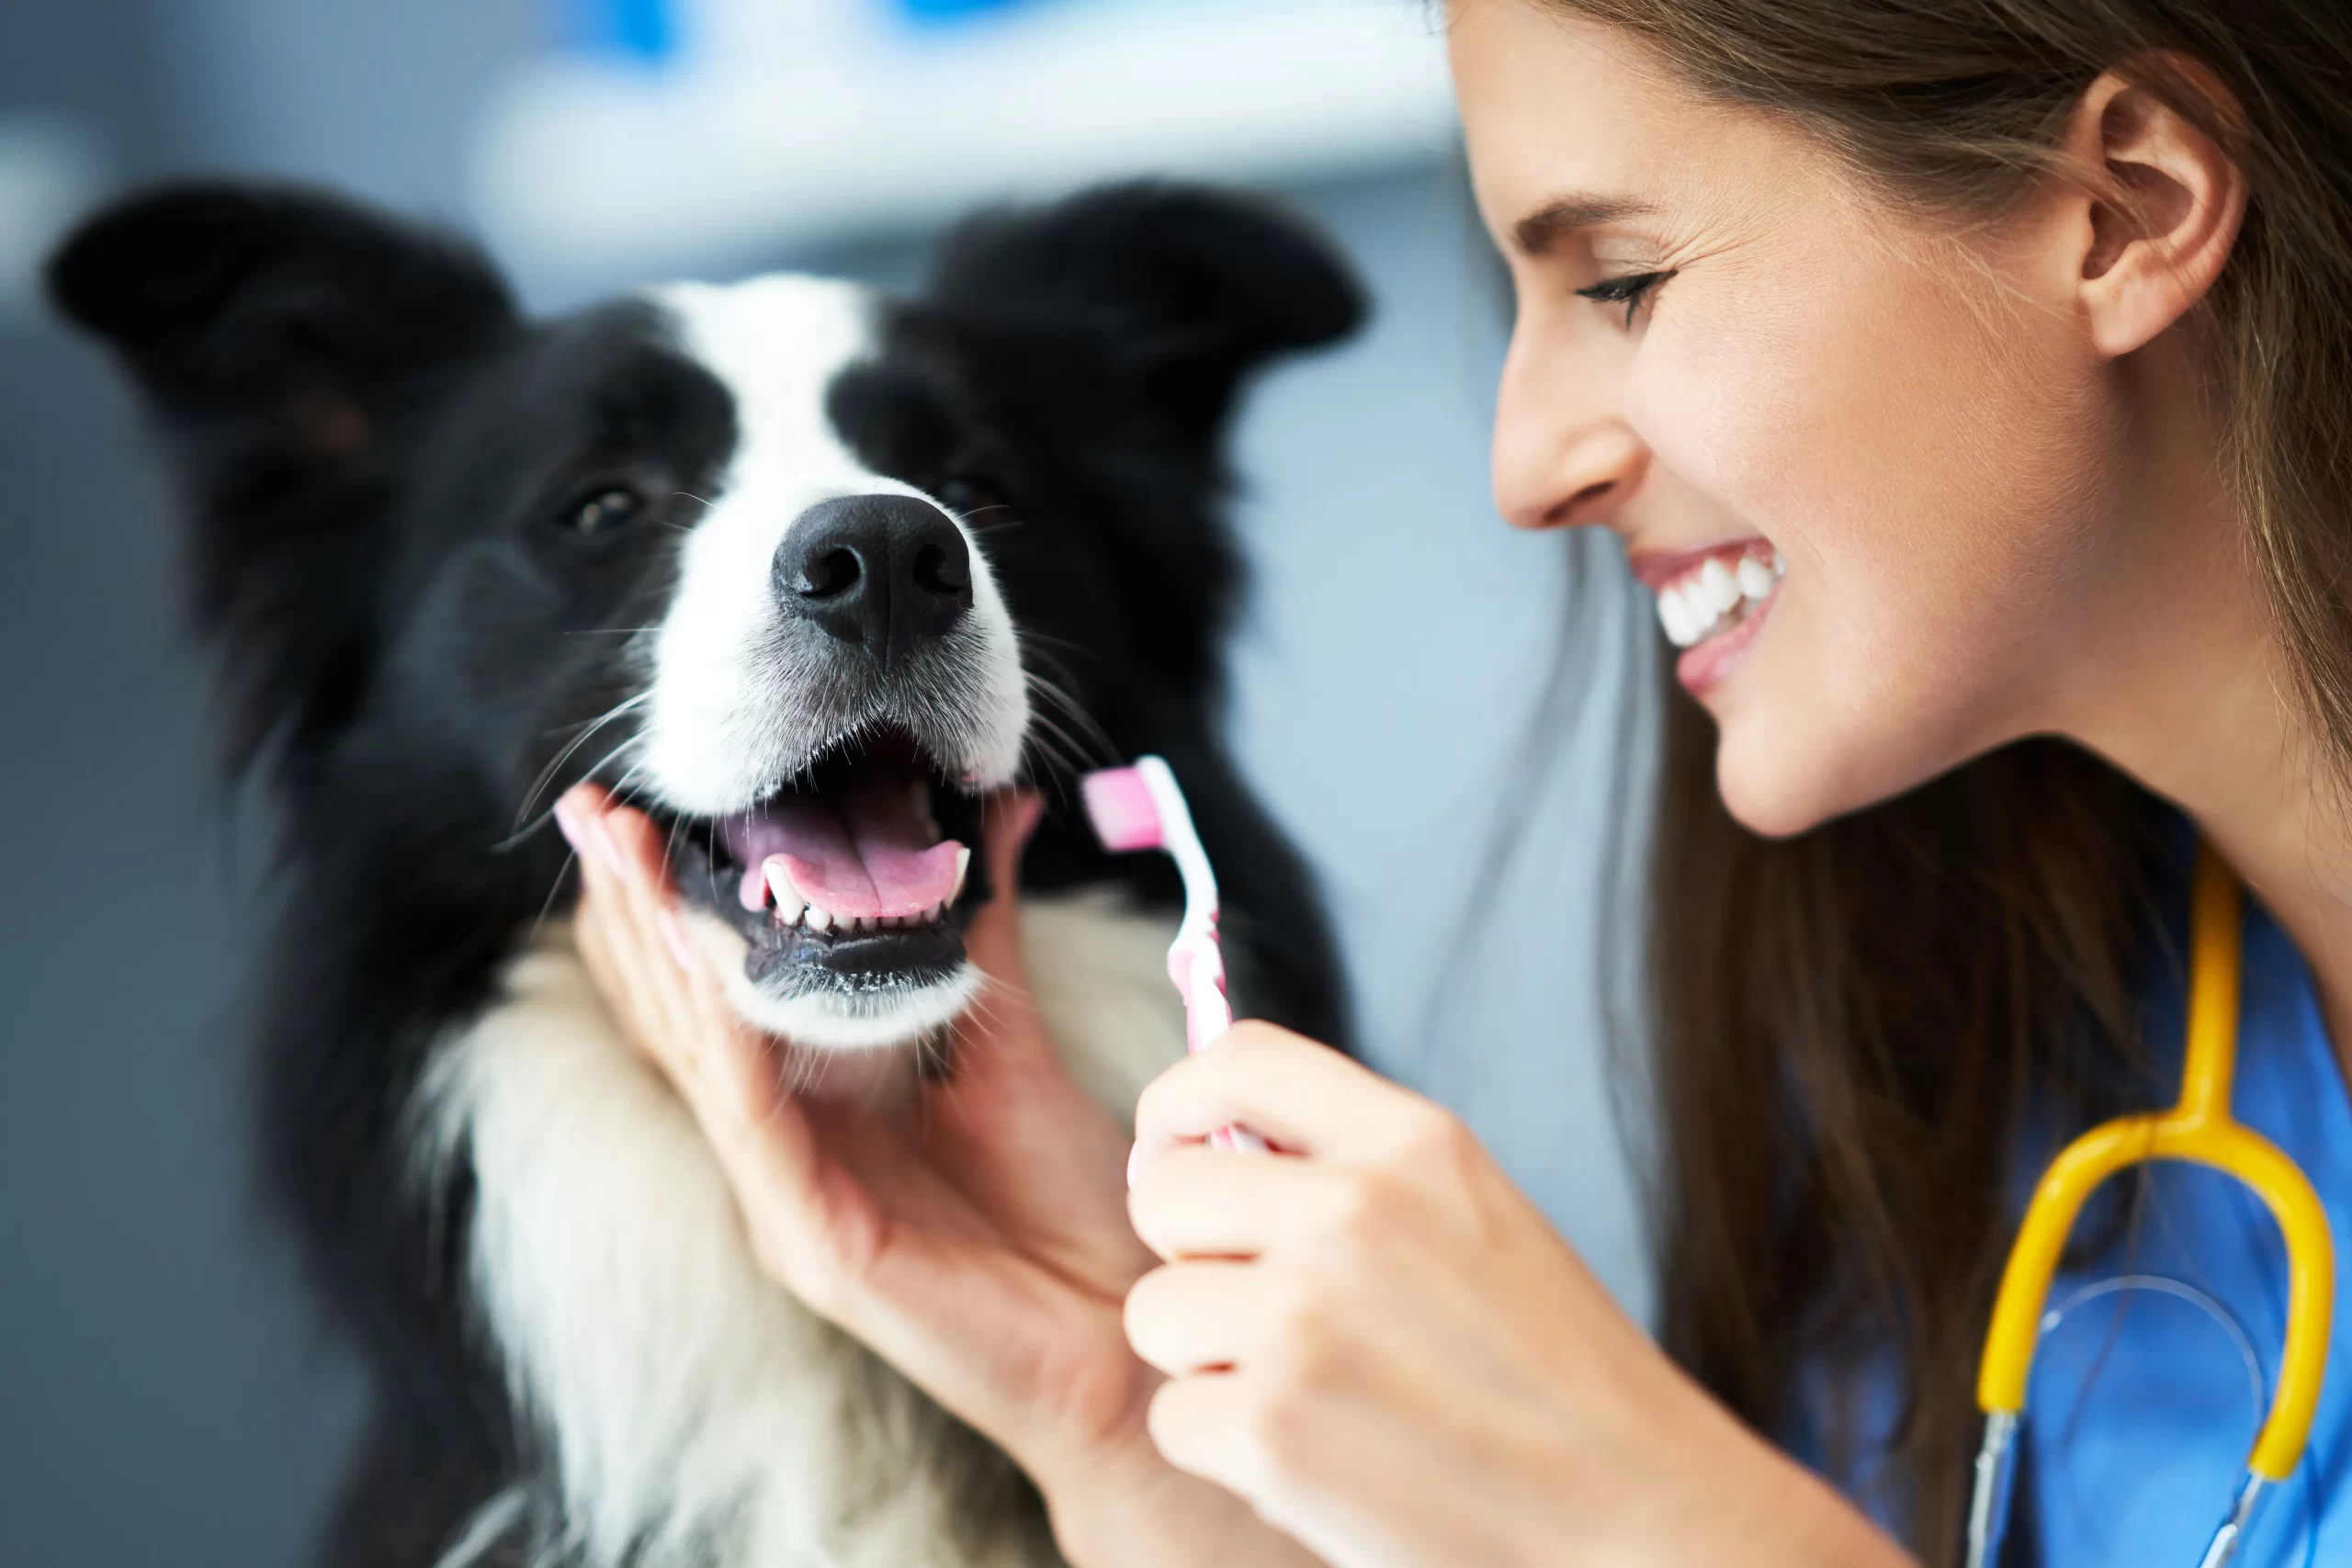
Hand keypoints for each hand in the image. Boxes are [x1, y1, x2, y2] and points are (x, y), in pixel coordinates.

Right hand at [552, 783, 1316, 1567]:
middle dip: (632, 909)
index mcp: (822, 1102)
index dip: (672, 903)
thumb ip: (986, 928)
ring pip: (699, 1061)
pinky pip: (756, 1122)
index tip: (638, 805)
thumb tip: (998, 810)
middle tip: (590, 809)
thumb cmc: (1076, 1199)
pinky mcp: (816, 1245)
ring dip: (656, 954)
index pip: (717, 993)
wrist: (1127, 1328)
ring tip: (622, 859)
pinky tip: (707, 966)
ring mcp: (789, 1201)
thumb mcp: (1014, 1038)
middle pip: (682, 1017)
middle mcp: (786, 1149)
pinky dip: (729, 1039)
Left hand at [1124, 1024, 1914, 1567]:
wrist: (1634, 1516)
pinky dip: (1227, 1449)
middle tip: (1257, 1307)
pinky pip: (1174, 1416)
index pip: (1237, 1061)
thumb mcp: (1471, 1211)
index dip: (1178, 1105)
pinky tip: (1314, 1456)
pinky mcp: (1271, 1429)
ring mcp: (1303, 1321)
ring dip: (1207, 1359)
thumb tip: (1203, 1143)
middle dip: (1189, 1253)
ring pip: (1157, 1311)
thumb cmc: (1554, 1372)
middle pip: (1165, 1190)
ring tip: (1309, 1390)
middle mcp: (1350, 1212)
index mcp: (1411, 1142)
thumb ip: (1350, 1164)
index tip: (1174, 1150)